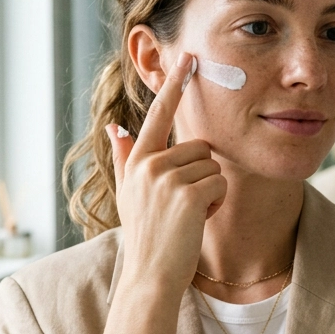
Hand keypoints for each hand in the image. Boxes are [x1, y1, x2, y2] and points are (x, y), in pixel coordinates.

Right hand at [107, 48, 226, 303]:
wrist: (150, 275)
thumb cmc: (145, 235)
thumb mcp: (128, 193)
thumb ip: (124, 157)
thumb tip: (115, 127)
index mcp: (137, 160)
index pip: (158, 114)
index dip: (174, 85)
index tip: (188, 58)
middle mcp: (149, 164)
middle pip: (199, 146)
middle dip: (201, 173)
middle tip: (183, 205)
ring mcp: (167, 179)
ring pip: (212, 165)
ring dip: (209, 190)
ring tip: (187, 214)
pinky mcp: (188, 195)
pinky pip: (219, 182)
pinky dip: (216, 202)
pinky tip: (198, 220)